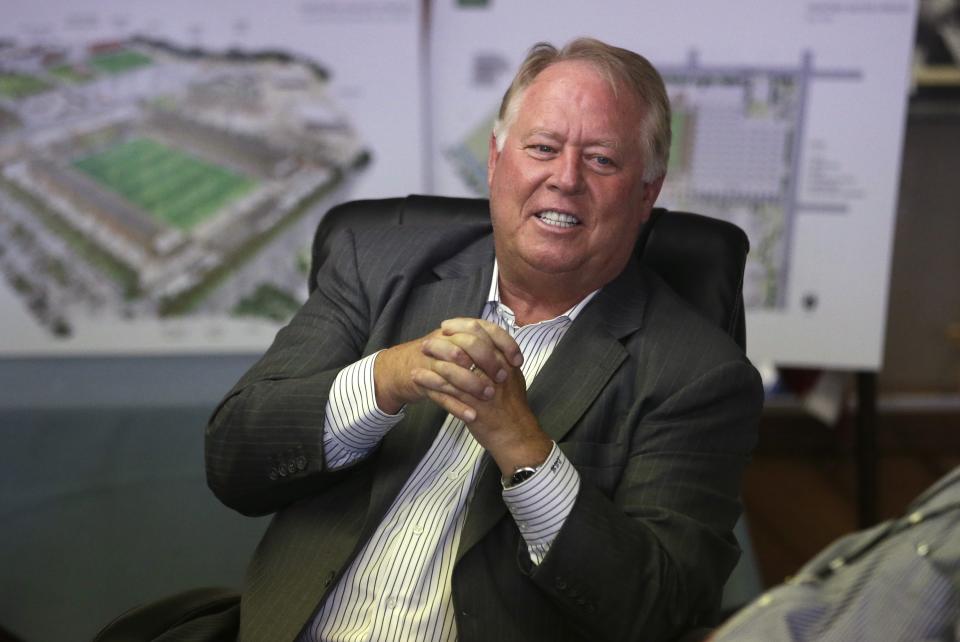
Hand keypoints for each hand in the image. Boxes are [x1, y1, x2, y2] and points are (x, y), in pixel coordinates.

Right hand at [373, 318, 521, 413]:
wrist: (403, 368)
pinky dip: (456, 407)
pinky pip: (439, 394)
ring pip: (453, 370)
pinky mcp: (421, 381)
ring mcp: (430, 361)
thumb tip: (513, 353)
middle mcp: (443, 340)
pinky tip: (471, 416)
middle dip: (488, 362)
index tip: (517, 361)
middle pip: (468, 344)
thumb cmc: (440, 359)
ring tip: (488, 397)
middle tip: (502, 378)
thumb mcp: (459, 346)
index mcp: (456, 330)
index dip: (503, 343)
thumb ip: (483, 345)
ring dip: (472, 384)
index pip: (483, 328)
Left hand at [410, 319, 551, 475]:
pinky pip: (446, 388)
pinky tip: (417, 376)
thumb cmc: (512, 405)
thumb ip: (501, 358)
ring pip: (454, 365)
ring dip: (434, 358)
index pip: (483, 331)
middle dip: (445, 340)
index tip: (446, 327)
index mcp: (505, 359)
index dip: (461, 326)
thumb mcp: (513, 376)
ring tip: (419, 355)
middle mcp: (496, 369)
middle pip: (467, 344)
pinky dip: (429, 380)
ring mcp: (484, 385)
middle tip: (428, 341)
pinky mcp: (472, 403)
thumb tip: (487, 341)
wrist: (515, 433)